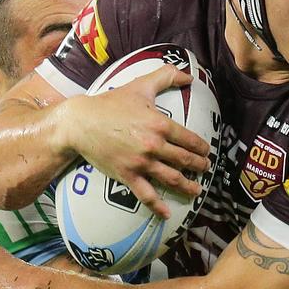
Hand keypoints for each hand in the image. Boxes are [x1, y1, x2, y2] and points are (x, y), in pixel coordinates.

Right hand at [62, 64, 210, 217]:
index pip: (190, 139)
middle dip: (199, 166)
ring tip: (196, 190)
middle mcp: (154, 145)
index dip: (202, 148)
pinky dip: (158, 206)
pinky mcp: (127, 175)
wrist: (81, 123)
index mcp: (160, 124)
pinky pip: (146, 195)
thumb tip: (188, 74)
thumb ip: (166, 76)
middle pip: (184, 160)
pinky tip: (167, 214)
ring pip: (171, 178)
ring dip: (187, 186)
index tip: (207, 152)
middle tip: (205, 169)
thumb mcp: (141, 86)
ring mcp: (141, 163)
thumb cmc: (111, 103)